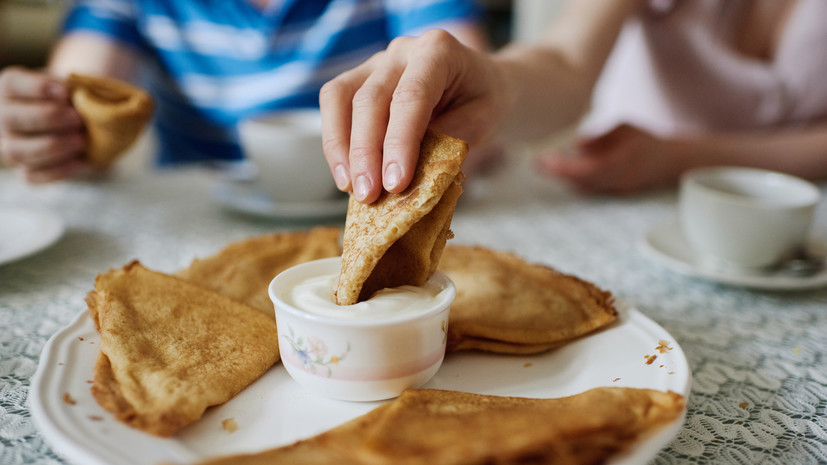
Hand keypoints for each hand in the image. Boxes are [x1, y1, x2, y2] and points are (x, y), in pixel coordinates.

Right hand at [0, 67, 85, 182]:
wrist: (86, 128)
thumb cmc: (78, 100)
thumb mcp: (77, 88)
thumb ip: (75, 89)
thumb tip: (81, 98)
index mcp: (11, 89)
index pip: (11, 85)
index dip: (37, 88)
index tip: (65, 92)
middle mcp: (3, 118)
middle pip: (10, 118)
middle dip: (48, 118)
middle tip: (77, 119)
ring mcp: (11, 146)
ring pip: (17, 151)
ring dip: (51, 146)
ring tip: (80, 141)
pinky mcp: (25, 170)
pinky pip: (32, 175)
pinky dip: (57, 170)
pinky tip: (79, 161)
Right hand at [319, 30, 507, 202]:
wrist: (479, 81)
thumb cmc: (481, 100)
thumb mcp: (481, 122)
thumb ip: (448, 142)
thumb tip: (413, 177)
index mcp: (438, 51)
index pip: (411, 96)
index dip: (400, 142)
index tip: (395, 183)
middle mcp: (402, 50)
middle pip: (371, 99)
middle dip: (366, 153)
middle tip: (369, 195)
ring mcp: (376, 61)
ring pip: (341, 98)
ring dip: (341, 148)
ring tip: (351, 188)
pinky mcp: (358, 77)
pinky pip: (334, 103)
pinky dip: (335, 141)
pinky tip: (346, 174)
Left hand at [536, 124, 685, 194]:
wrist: (668, 161)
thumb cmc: (643, 138)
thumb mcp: (624, 127)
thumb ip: (599, 137)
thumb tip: (574, 146)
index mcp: (622, 161)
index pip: (587, 169)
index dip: (564, 167)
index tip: (544, 159)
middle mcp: (618, 179)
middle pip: (580, 182)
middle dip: (556, 173)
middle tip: (535, 162)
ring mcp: (616, 190)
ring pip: (582, 188)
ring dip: (562, 178)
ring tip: (543, 164)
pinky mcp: (613, 194)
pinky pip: (588, 189)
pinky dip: (572, 181)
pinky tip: (559, 170)